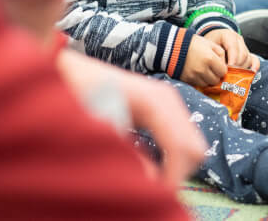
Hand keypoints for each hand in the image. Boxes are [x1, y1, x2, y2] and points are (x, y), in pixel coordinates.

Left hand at [56, 49, 205, 185]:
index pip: (182, 147)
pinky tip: (150, 161)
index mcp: (154, 101)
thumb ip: (129, 159)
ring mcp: (168, 101)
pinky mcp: (165, 107)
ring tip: (149, 176)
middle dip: (178, 173)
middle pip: (195, 148)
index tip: (154, 194)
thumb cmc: (78, 97)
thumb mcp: (99, 131)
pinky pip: (183, 139)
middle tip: (152, 187)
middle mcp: (168, 98)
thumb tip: (153, 182)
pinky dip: (172, 157)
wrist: (72, 72)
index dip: (172, 178)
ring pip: (193, 146)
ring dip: (176, 166)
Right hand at [180, 35, 227, 85]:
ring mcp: (194, 76)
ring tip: (203, 71)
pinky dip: (199, 80)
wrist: (174, 46)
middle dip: (215, 75)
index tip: (218, 66)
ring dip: (207, 79)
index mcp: (210, 58)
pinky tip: (196, 72)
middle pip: (216, 80)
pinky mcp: (186, 79)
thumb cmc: (194, 43)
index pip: (223, 72)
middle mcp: (202, 69)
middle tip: (211, 69)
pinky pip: (197, 84)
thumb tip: (226, 67)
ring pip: (207, 84)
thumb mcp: (210, 44)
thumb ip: (221, 54)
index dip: (222, 69)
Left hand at [204, 29, 260, 71]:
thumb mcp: (209, 47)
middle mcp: (238, 39)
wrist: (212, 41)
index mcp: (228, 35)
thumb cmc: (209, 45)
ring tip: (234, 76)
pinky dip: (255, 65)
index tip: (227, 69)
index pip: (233, 47)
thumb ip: (215, 55)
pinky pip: (255, 59)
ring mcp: (244, 46)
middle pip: (242, 54)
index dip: (231, 59)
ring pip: (248, 58)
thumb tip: (221, 69)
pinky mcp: (247, 53)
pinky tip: (252, 71)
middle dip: (236, 66)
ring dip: (242, 68)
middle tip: (230, 75)